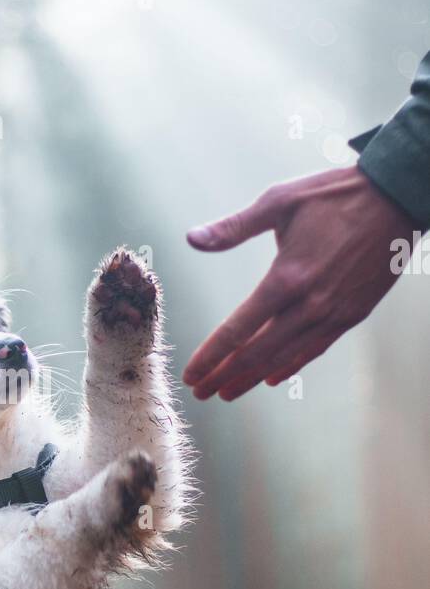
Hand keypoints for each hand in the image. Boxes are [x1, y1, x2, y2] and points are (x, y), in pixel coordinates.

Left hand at [182, 166, 414, 399]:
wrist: (396, 199)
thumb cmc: (334, 195)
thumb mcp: (279, 201)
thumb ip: (234, 227)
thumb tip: (192, 239)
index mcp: (287, 277)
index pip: (239, 329)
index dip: (212, 355)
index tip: (191, 374)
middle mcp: (309, 304)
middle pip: (257, 352)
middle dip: (224, 375)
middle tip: (200, 392)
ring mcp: (333, 313)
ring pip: (285, 357)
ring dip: (252, 377)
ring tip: (227, 391)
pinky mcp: (352, 314)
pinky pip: (315, 349)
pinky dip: (290, 365)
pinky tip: (272, 376)